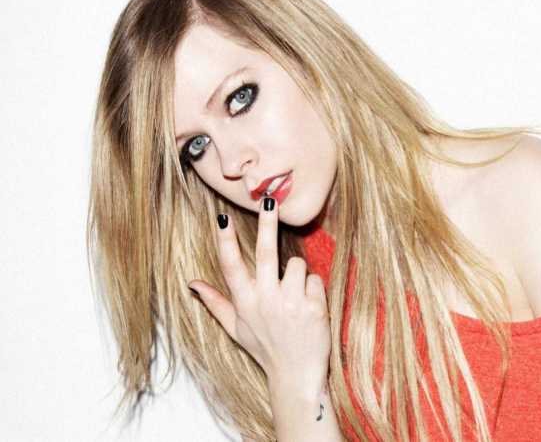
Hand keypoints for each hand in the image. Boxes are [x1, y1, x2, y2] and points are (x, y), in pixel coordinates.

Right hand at [188, 197, 330, 397]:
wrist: (297, 376)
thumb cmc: (265, 350)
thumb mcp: (236, 329)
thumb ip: (215, 303)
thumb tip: (191, 283)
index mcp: (245, 303)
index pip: (230, 266)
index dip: (225, 241)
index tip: (222, 217)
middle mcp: (265, 301)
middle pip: (265, 253)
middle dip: (266, 224)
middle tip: (269, 200)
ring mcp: (290, 304)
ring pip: (296, 264)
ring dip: (297, 275)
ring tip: (294, 299)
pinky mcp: (313, 307)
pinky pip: (314, 279)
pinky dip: (313, 289)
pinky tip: (308, 308)